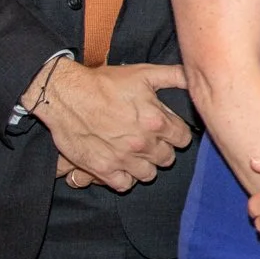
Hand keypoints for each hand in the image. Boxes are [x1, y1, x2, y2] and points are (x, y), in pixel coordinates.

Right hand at [35, 61, 192, 191]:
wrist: (65, 95)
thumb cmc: (104, 83)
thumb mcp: (143, 73)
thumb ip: (174, 76)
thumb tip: (194, 75)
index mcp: (156, 121)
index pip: (183, 139)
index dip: (177, 134)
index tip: (169, 130)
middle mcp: (142, 143)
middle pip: (167, 158)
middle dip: (162, 149)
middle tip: (151, 141)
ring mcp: (122, 158)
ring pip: (149, 174)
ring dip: (146, 165)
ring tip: (137, 154)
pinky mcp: (102, 168)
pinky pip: (124, 185)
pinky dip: (125, 178)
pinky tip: (122, 166)